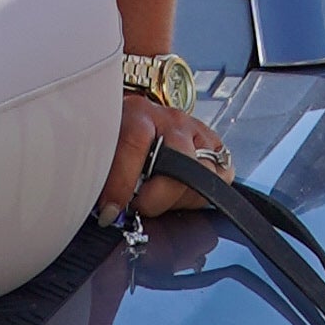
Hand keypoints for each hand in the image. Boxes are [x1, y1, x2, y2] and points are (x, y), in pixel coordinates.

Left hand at [96, 88, 233, 229]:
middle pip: (180, 162)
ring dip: (179, 198)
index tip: (110, 210)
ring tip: (159, 198)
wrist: (137, 120)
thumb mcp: (102, 147)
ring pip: (205, 173)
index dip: (122, 183)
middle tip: (140, 207)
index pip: (133, 145)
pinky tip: (180, 194)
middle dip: (158, 197)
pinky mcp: (215, 144)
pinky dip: (201, 194)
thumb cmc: (119, 137)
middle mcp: (171, 120)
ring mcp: (196, 131)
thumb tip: (104, 208)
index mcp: (137, 114)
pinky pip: (222, 176)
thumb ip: (102, 171)